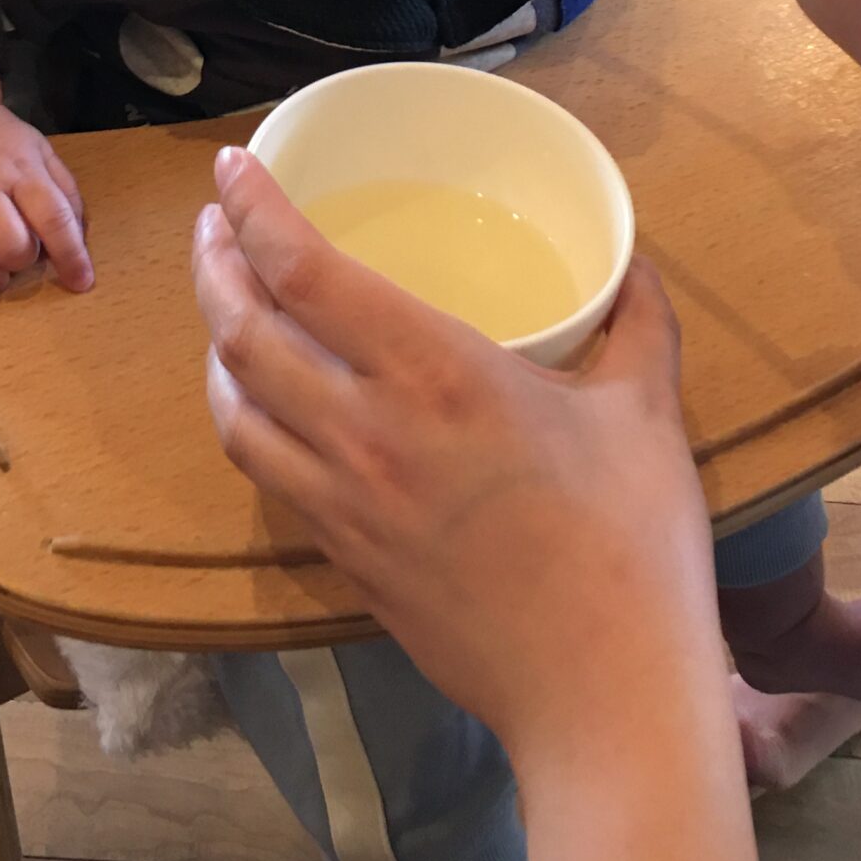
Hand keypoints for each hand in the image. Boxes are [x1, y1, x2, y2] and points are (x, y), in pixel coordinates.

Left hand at [193, 150, 722, 757]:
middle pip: (242, 332)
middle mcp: (366, 431)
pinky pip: (263, 471)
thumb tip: (633, 264)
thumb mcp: (647, 411)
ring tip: (224, 303)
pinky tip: (259, 403)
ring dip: (213, 343)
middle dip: (214, 264)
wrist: (602, 696)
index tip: (232, 165)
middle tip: (214, 221)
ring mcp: (344, 503)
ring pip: (233, 408)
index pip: (304, 270)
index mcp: (436, 372)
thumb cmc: (633, 547)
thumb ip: (636, 323)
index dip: (254, 209)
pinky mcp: (343, 558)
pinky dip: (240, 418)